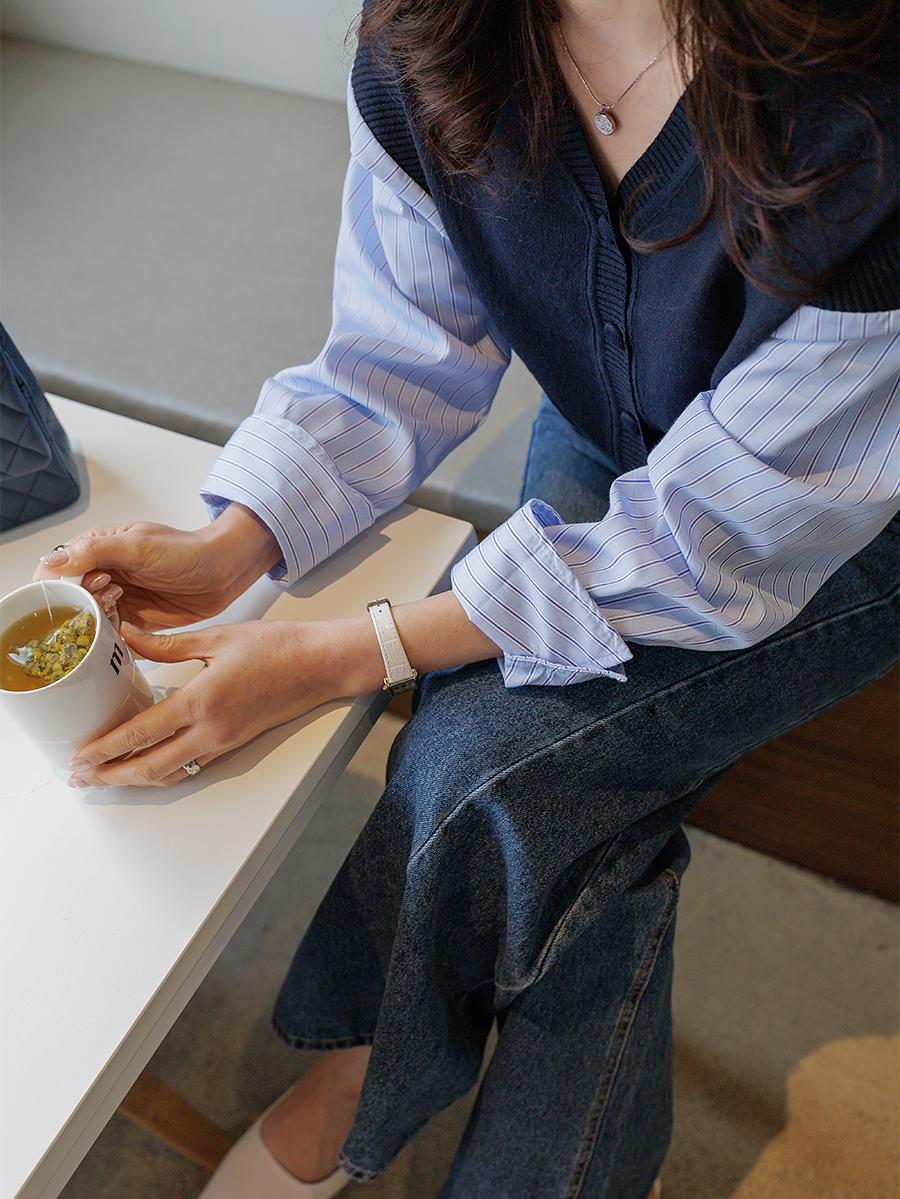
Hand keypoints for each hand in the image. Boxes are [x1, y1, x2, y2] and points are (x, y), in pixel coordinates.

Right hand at [34, 504, 281, 630]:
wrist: (221, 574)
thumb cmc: (186, 551)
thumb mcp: (137, 546)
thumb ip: (94, 552)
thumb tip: (52, 560)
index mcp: (97, 548)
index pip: (56, 569)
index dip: (55, 584)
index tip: (67, 594)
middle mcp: (103, 573)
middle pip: (69, 598)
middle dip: (78, 604)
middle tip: (105, 598)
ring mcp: (117, 598)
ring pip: (88, 618)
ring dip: (97, 620)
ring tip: (120, 606)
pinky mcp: (132, 620)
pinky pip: (109, 633)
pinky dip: (110, 635)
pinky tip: (124, 629)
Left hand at [66, 591, 501, 788]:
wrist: (322, 664)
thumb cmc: (277, 646)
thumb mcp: (217, 637)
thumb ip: (167, 644)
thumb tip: (126, 638)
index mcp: (203, 701)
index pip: (142, 734)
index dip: (107, 749)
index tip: (79, 757)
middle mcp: (212, 730)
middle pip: (151, 767)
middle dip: (112, 776)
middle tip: (80, 778)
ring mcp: (225, 741)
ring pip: (170, 772)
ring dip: (134, 778)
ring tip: (107, 775)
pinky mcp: (235, 742)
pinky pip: (191, 764)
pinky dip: (163, 770)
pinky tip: (148, 763)